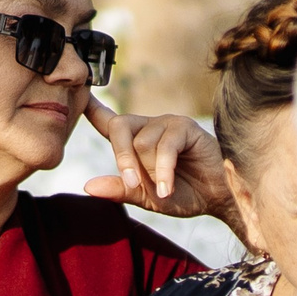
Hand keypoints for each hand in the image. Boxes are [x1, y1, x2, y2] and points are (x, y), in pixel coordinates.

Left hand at [81, 104, 238, 231]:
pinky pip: (164, 147)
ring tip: (164, 190)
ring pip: (141, 141)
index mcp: (135, 140)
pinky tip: (167, 188)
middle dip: (122, 158)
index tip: (78, 97)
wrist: (219, 198)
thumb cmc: (183, 194)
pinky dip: (164, 171)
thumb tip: (88, 186)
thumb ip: (120, 190)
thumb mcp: (146, 197)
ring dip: (151, 171)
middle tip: (134, 183)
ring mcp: (167, 123)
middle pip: (118, 127)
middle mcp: (148, 126)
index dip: (91, 109)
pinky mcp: (185, 127)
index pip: (107, 121)